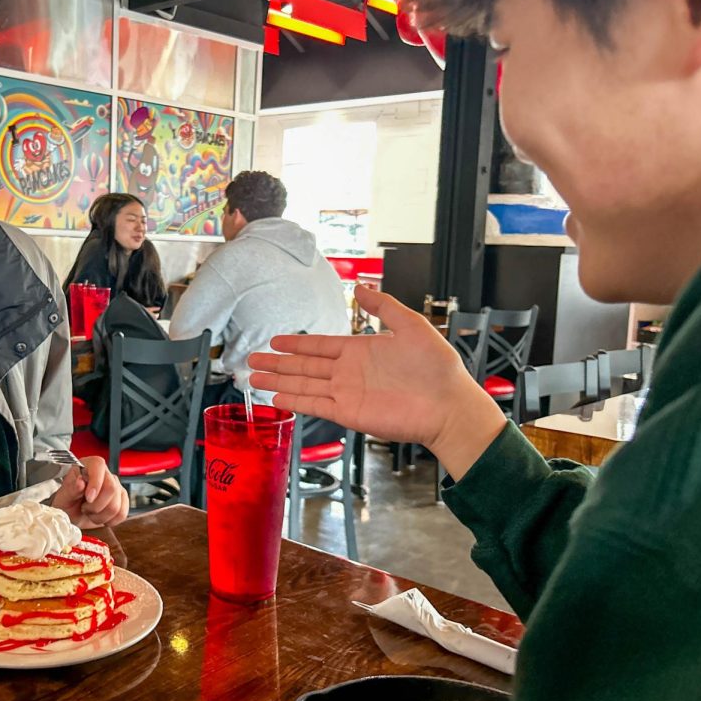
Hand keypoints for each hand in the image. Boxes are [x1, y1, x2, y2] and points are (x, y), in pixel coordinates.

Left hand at [51, 455, 129, 527]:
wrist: (72, 515)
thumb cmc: (67, 503)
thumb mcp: (63, 497)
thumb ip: (71, 489)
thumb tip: (80, 482)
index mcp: (89, 465)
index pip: (98, 466)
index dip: (95, 483)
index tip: (88, 498)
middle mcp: (105, 473)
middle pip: (111, 488)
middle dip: (95, 506)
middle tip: (84, 508)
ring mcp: (116, 486)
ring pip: (116, 506)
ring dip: (100, 516)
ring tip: (90, 512)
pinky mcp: (122, 499)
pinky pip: (122, 514)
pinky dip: (109, 521)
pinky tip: (100, 517)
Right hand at [248, 285, 507, 478]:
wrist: (449, 404)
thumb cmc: (437, 368)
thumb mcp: (411, 325)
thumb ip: (383, 306)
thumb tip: (360, 287)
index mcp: (360, 351)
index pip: (319, 345)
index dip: (296, 343)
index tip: (275, 340)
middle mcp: (348, 372)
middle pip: (303, 365)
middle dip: (277, 363)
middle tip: (252, 358)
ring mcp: (346, 393)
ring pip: (303, 385)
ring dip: (278, 382)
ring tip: (254, 378)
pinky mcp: (348, 412)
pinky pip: (315, 405)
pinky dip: (294, 402)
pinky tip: (276, 398)